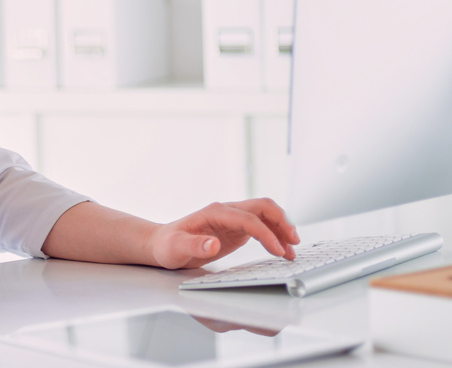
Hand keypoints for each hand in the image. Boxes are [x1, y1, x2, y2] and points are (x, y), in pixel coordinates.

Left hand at [147, 198, 298, 269]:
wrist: (162, 244)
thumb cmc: (167, 245)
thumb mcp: (175, 248)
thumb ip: (194, 245)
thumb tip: (214, 244)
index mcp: (214, 212)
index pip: (248, 218)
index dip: (265, 233)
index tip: (278, 250)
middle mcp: (226, 211)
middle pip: (262, 207)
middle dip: (282, 222)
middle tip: (294, 243)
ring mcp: (232, 219)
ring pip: (265, 215)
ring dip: (282, 229)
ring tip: (292, 251)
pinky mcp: (236, 229)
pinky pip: (261, 227)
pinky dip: (275, 236)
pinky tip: (281, 250)